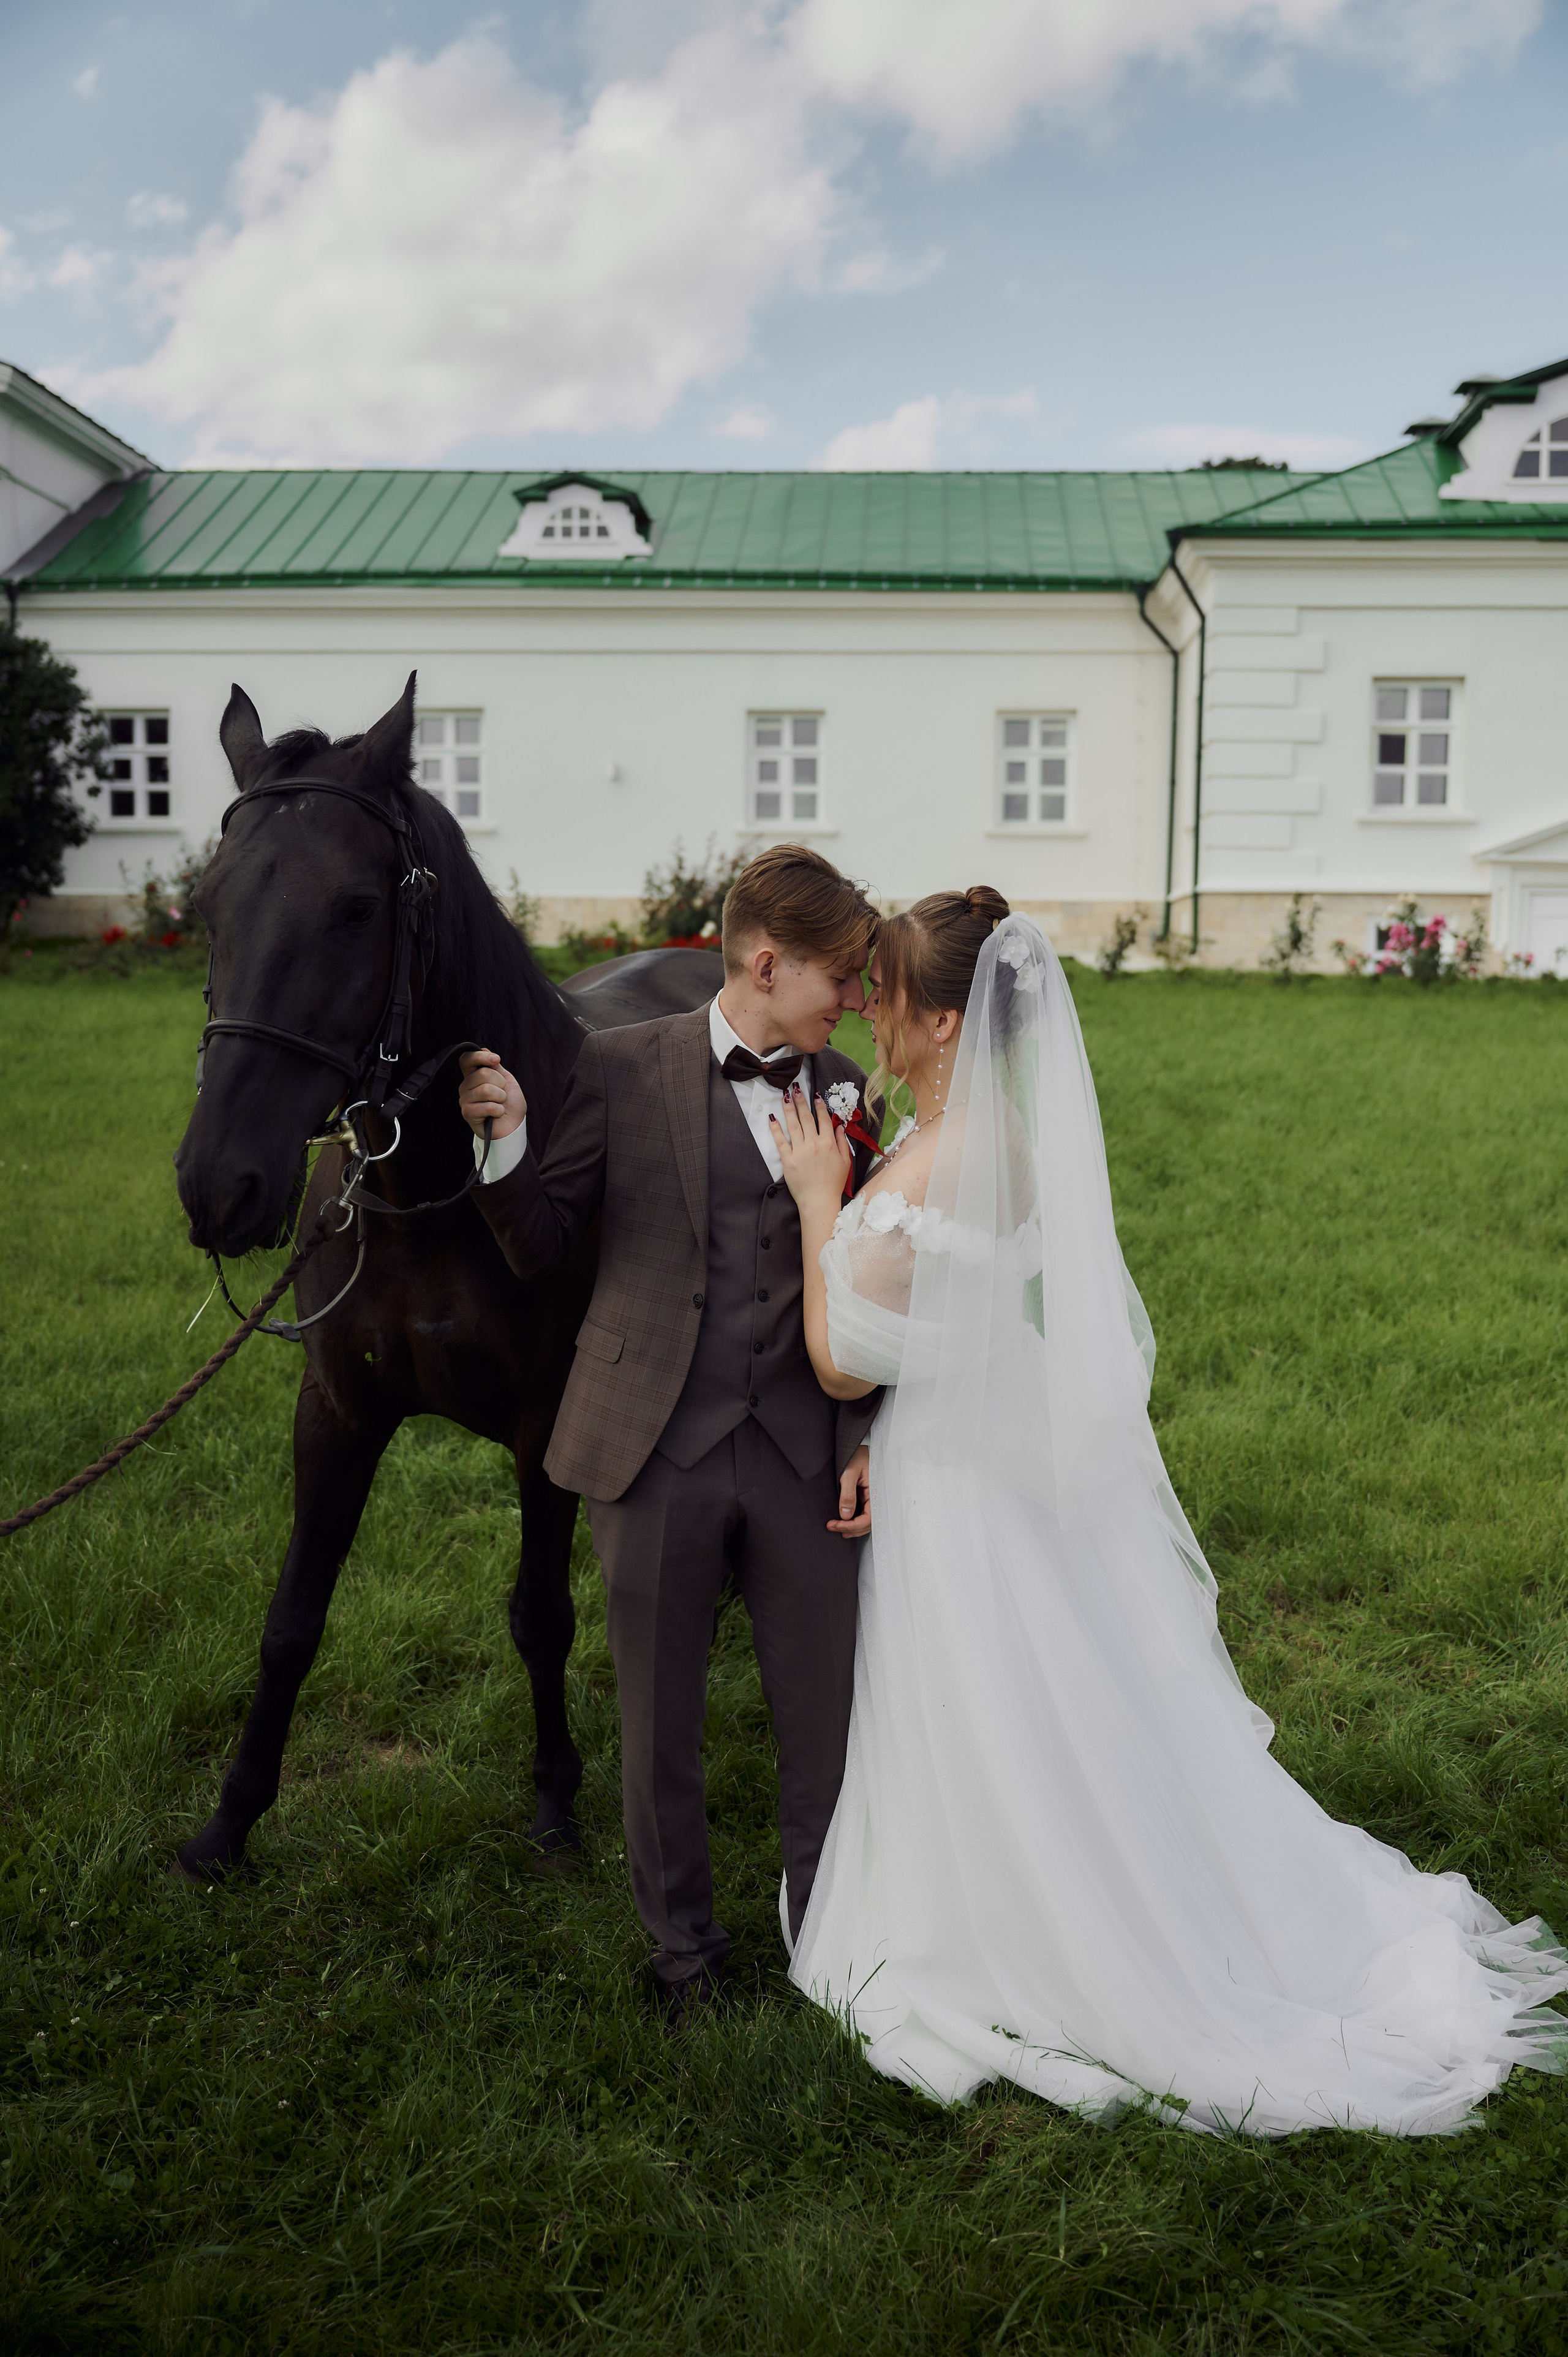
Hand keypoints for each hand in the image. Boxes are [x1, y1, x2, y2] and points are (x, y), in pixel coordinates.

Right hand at [458, 1049, 525, 1140]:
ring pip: (486, 1089)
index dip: (480, 1056)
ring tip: (499, 1104)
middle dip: (500, 1084)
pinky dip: (499, 1110)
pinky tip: (497, 1114)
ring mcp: (465, 1100)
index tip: (496, 1059)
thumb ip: (495, 1067)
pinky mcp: (467, 1113)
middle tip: (502, 1094)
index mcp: (473, 1076)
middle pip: (483, 1073)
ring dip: (501, 1098)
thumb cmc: (510, 1105)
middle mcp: (466, 1087)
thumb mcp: (506, 1080)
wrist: (513, 1127)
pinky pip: (488, 1106)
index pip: (466, 1059)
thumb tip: (484, 1049)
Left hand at [771, 1087, 850, 1218]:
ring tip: (784, 1096)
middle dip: (801, 1101)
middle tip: (796, 1088)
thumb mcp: (845, 1162)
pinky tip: (772, 1118)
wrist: (819, 1201)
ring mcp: (800, 1151)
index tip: (815, 1095)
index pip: (823, 1119)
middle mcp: (814, 1144)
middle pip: (806, 1118)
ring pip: (793, 1125)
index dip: (819, 1106)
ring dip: (789, 1109)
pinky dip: (776, 1129)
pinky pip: (780, 1141)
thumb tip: (838, 1126)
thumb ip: (841, 1142)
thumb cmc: (833, 1183)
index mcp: (828, 1143)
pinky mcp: (787, 1160)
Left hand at [827, 1443, 869, 1538]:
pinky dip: (856, 1522)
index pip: (868, 1519)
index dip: (852, 1526)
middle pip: (868, 1524)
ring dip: (853, 1528)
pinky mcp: (869, 1497)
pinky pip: (865, 1514)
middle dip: (850, 1529)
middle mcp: (878, 1498)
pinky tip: (846, 1522)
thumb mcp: (850, 1472)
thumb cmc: (857, 1455)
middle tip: (832, 1527)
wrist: (858, 1446)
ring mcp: (874, 1498)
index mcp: (877, 1493)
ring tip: (838, 1529)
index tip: (835, 1524)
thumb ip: (848, 1493)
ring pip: (867, 1521)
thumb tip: (845, 1515)